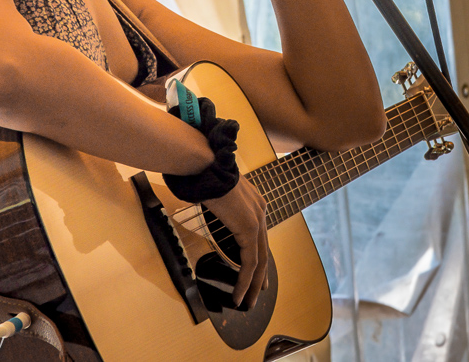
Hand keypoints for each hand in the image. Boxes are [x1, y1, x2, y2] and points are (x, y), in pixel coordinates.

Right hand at [202, 176, 268, 307]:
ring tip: (246, 302)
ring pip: (259, 262)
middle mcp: (261, 211)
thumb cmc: (205, 176)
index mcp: (255, 203)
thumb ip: (222, 205)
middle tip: (255, 295)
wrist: (206, 166)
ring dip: (253, 285)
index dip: (259, 259)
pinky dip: (244, 281)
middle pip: (263, 252)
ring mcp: (257, 220)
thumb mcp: (217, 194)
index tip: (257, 276)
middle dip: (259, 277)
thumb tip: (212, 207)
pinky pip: (250, 262)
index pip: (260, 238)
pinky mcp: (250, 229)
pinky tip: (238, 294)